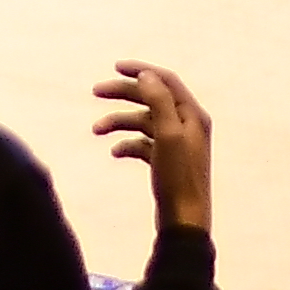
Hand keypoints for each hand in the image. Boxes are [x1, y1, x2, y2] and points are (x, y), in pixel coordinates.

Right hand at [96, 62, 213, 234]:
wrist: (184, 222)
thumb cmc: (178, 178)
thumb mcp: (168, 134)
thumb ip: (158, 100)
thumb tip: (146, 75)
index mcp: (192, 115)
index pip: (165, 80)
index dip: (141, 71)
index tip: (115, 68)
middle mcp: (187, 125)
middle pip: (152, 99)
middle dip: (124, 94)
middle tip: (96, 91)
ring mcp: (176, 144)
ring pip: (144, 122)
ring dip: (120, 122)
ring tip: (96, 130)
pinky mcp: (167, 162)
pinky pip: (143, 144)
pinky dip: (128, 144)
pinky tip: (115, 152)